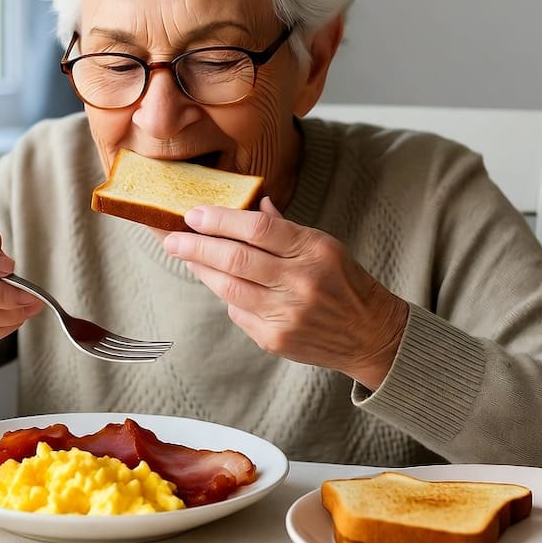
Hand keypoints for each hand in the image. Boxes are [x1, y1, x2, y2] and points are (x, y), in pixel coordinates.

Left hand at [162, 197, 408, 388]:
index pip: (257, 229)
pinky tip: (220, 283)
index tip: (193, 214)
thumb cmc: (343, 281)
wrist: (371, 334)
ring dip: (201, 270)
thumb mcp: (323, 244)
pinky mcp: (275, 339)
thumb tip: (250, 203)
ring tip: (185, 255)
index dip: (220, 219)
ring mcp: (286, 314)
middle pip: (235, 259)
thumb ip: (283, 227)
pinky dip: (226, 295)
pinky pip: (237, 312)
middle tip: (170, 237)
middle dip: (195, 246)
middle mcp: (300, 282)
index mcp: (313, 250)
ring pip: (228, 288)